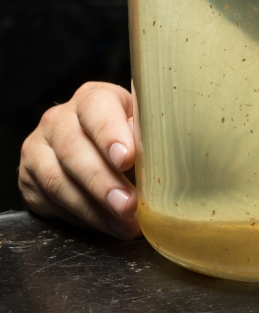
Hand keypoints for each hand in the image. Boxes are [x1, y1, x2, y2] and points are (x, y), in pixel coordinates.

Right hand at [18, 82, 140, 239]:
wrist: (93, 147)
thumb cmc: (128, 134)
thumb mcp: (142, 123)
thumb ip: (148, 131)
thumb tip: (165, 149)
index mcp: (92, 98)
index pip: (96, 109)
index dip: (110, 134)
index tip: (127, 159)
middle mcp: (59, 119)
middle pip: (74, 150)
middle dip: (103, 182)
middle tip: (128, 206)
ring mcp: (38, 148)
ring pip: (58, 181)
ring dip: (93, 208)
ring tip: (124, 224)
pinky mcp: (28, 179)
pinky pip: (51, 202)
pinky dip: (83, 218)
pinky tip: (107, 226)